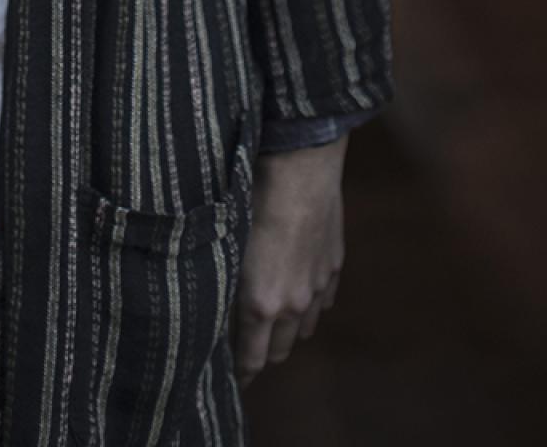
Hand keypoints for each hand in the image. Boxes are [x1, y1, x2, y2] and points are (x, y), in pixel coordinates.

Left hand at [234, 143, 345, 383]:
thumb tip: (212, 303)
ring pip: (304, 328)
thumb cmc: (253, 199)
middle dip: (263, 354)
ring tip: (273, 322)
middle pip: (279, 351)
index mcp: (260, 304)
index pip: (251, 359)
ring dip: (288, 330)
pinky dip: (311, 303)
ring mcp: (318, 286)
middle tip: (247, 349)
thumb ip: (224, 283)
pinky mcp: (334, 265)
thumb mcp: (227, 245)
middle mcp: (292, 304)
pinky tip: (301, 291)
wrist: (300, 166)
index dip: (242, 373)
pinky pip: (324, 301)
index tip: (233, 381)